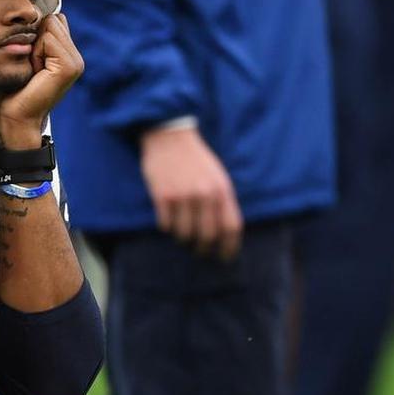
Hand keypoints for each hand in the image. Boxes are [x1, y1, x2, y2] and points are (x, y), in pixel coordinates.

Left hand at [0, 13, 83, 146]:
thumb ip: (38, 37)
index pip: (54, 19)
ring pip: (50, 25)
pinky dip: (36, 52)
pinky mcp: (69, 66)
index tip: (31, 61)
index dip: (36, 34)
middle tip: (32, 66)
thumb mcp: (28, 57)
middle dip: (36, 38)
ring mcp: (76, 62)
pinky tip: (35, 72)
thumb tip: (36, 11)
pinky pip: (47, 38)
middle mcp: (77, 57)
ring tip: (33, 69)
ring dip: (35, 45)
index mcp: (69, 55)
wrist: (16, 118)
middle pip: (53, 19)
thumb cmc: (15, 90)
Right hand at [140, 126, 243, 259]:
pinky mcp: (163, 196)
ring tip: (182, 235)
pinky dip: (167, 228)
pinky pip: (166, 225)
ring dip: (183, 239)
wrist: (170, 136)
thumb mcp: (217, 176)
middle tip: (199, 252)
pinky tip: (167, 220)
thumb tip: (223, 233)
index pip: (231, 227)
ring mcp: (183, 196)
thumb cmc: (196, 159)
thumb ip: (222, 201)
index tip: (224, 258)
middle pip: (207, 236)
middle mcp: (204, 195)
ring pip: (184, 234)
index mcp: (222, 189)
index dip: (229, 247)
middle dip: (203, 249)